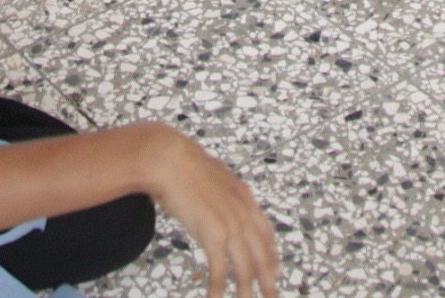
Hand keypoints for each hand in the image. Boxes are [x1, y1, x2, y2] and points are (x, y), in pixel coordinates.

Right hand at [138, 128, 281, 297]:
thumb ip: (221, 193)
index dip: (272, 255)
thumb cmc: (183, 165)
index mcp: (245, 197)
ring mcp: (231, 225)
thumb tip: (216, 200)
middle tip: (272, 296)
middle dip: (269, 281)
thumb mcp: (213, 177)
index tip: (275, 271)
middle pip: (263, 255)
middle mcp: (244, 213)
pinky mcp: (214, 235)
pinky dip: (218, 288)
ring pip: (246, 268)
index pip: (266, 233)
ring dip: (246, 291)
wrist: (169, 159)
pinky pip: (220, 270)